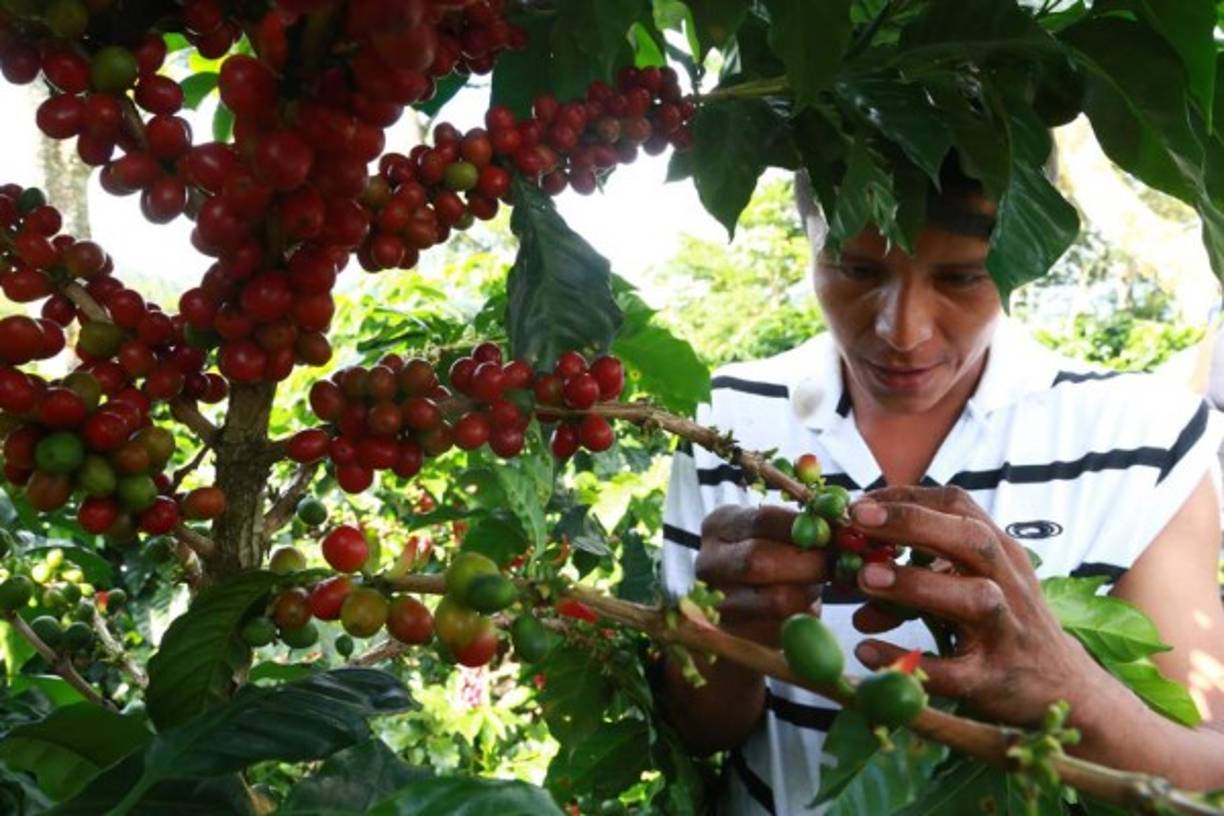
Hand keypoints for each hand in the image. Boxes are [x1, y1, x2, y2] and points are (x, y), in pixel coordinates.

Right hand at [697, 504, 827, 648]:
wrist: (744, 606)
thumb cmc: (769, 558)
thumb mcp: (774, 534)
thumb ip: (801, 529)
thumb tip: (840, 530)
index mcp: (718, 526)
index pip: (762, 519)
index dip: (803, 527)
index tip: (831, 534)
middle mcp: (708, 563)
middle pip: (758, 561)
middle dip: (807, 563)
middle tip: (833, 565)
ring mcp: (715, 604)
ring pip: (773, 600)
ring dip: (807, 593)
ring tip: (814, 586)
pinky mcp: (734, 638)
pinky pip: (780, 629)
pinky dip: (800, 620)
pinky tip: (802, 609)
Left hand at [848, 486, 1119, 728]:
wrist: (1064, 691)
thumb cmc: (1003, 627)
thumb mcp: (968, 589)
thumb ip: (916, 574)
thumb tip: (849, 572)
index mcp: (1000, 552)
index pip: (959, 506)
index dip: (906, 498)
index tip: (859, 502)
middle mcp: (1009, 584)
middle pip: (971, 539)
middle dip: (913, 523)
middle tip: (859, 520)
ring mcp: (1006, 632)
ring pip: (972, 598)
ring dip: (916, 584)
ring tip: (865, 578)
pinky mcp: (994, 680)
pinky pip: (952, 670)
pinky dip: (908, 658)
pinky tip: (866, 651)